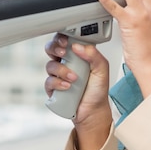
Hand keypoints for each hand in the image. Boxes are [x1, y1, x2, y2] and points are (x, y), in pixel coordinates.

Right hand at [44, 33, 111, 149]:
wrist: (93, 111)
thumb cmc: (97, 90)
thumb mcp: (102, 70)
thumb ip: (94, 55)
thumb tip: (78, 47)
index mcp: (77, 55)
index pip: (65, 40)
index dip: (62, 38)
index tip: (66, 41)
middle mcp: (66, 63)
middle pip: (51, 48)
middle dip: (54, 48)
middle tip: (63, 53)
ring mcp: (58, 75)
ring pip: (50, 65)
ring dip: (61, 70)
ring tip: (74, 78)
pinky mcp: (53, 88)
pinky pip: (48, 82)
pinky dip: (57, 83)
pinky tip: (67, 87)